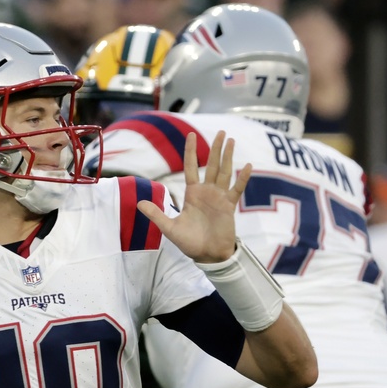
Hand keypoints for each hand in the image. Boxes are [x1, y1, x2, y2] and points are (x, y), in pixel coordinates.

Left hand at [136, 130, 250, 262]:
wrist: (207, 255)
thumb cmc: (189, 242)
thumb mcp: (169, 227)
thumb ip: (156, 214)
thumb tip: (138, 203)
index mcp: (192, 194)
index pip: (190, 168)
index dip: (190, 152)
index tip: (191, 135)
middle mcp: (207, 192)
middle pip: (211, 165)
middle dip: (216, 149)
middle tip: (222, 132)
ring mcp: (219, 198)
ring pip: (224, 172)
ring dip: (228, 157)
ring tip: (232, 140)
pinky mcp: (229, 206)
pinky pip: (237, 189)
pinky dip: (242, 178)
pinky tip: (248, 165)